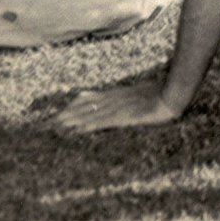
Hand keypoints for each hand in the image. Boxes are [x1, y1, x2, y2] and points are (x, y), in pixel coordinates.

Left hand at [58, 77, 188, 132]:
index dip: (72, 106)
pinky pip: (102, 122)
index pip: (89, 100)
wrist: (172, 93)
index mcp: (117, 94)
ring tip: (55, 126)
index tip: (58, 112)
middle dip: (65, 115)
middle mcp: (113, 100)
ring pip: (89, 115)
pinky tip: (77, 131)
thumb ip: (127, 93)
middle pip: (84, 107)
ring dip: (71, 121)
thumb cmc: (161, 91)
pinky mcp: (123, 117)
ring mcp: (117, 108)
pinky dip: (88, 126)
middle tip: (47, 122)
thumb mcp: (142, 90)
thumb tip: (116, 94)